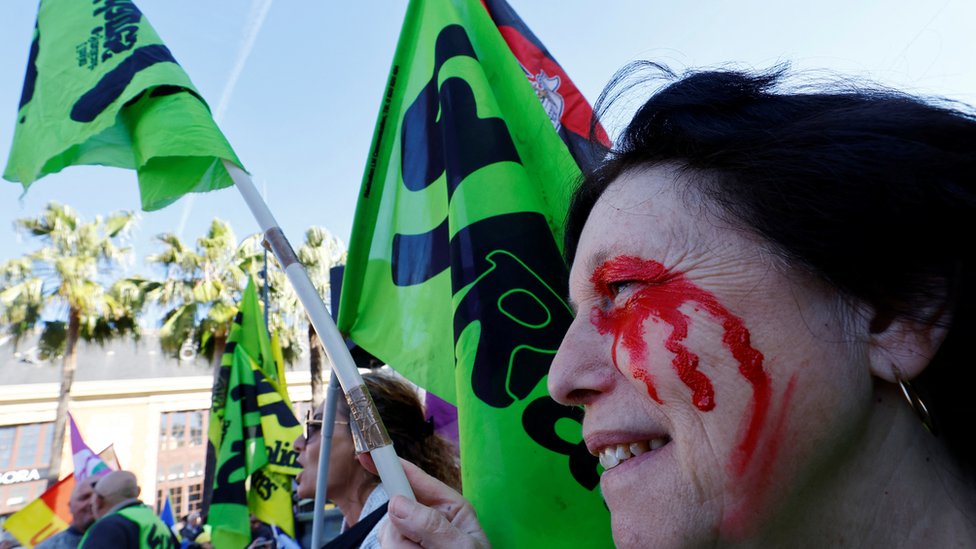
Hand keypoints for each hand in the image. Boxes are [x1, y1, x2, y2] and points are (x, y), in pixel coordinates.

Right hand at [361, 456, 489, 547]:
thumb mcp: (462, 548)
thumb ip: (431, 526)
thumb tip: (397, 503)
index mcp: (448, 508)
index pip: (415, 478)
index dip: (390, 464)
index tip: (367, 455)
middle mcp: (426, 521)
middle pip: (394, 513)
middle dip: (404, 535)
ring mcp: (413, 540)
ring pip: (389, 538)